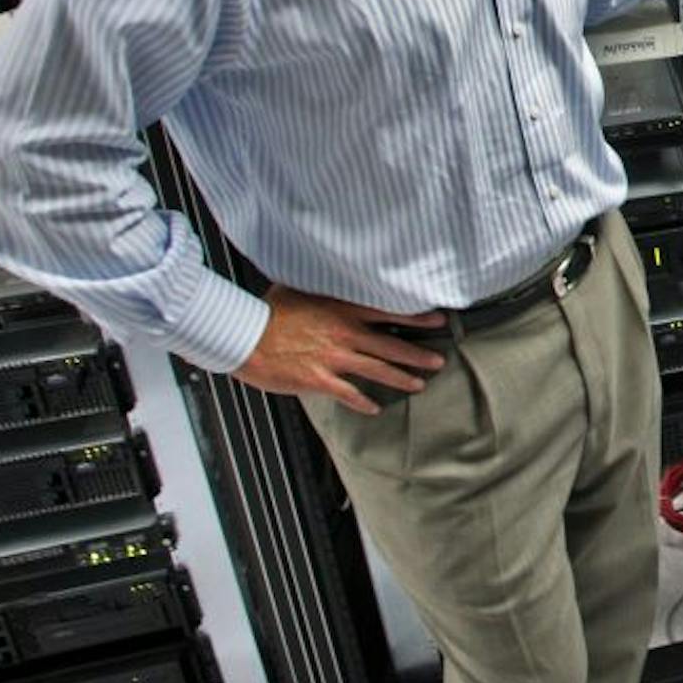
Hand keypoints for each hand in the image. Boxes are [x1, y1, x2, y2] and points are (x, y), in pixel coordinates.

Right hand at [233, 285, 448, 414]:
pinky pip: (348, 393)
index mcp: (341, 309)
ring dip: (401, 378)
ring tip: (419, 384)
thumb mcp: (299, 288)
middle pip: (390, 345)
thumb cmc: (267, 310)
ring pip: (377, 370)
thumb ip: (321, 288)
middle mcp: (344, 333)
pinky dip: (362, 402)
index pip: (388, 312)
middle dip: (417, 354)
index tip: (438, 320)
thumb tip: (329, 274)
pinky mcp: (318, 379)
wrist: (243, 335)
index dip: (416, 317)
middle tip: (439, 360)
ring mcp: (333, 358)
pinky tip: (373, 408)